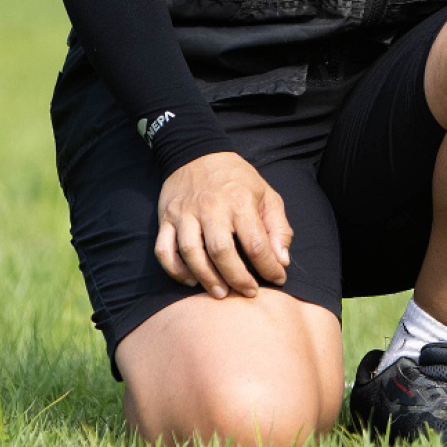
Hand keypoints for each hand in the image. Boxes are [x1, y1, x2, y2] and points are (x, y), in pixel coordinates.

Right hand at [155, 150, 292, 298]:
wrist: (197, 153)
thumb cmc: (237, 180)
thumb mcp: (266, 194)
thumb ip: (278, 227)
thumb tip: (283, 261)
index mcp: (239, 201)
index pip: (255, 242)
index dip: (268, 266)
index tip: (278, 278)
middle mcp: (211, 207)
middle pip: (221, 251)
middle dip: (237, 278)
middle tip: (249, 292)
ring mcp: (185, 214)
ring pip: (191, 253)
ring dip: (206, 278)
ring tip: (221, 292)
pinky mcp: (166, 219)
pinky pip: (164, 250)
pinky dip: (175, 270)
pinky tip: (191, 279)